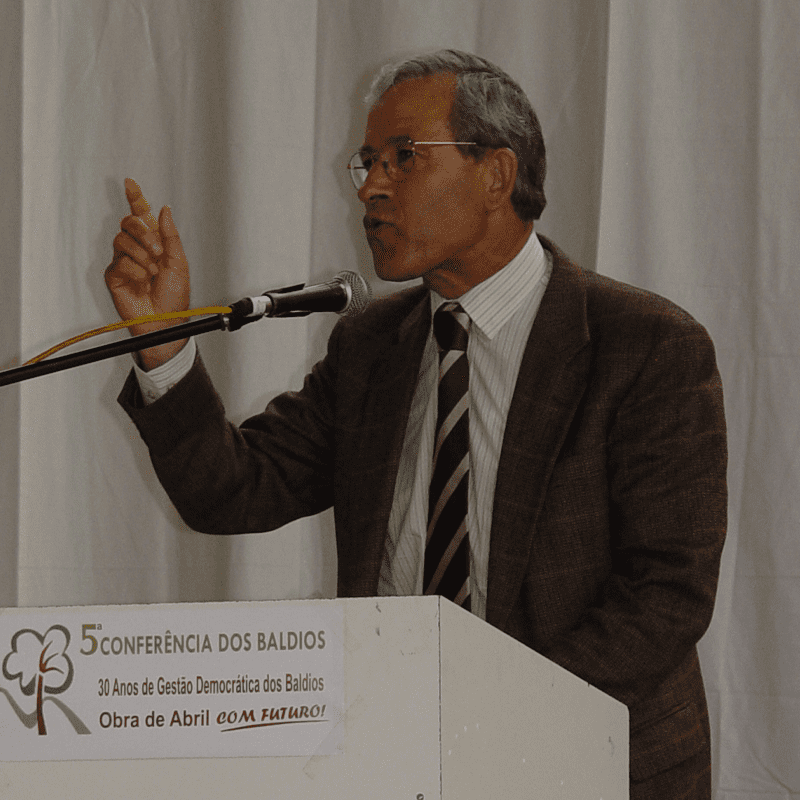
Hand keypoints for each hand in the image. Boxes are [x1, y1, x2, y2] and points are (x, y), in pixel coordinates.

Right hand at [105, 179, 190, 369]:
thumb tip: (164, 210)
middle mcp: (138, 249)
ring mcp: (124, 261)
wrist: (164, 320)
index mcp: (155, 243)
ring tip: (152, 271)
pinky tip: (142, 281)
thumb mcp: (179, 263)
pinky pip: (119, 261)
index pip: (142, 216)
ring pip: (122, 240)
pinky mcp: (114, 275)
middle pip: (129, 223)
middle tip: (157, 252)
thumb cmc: (174, 297)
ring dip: (142, 255)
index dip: (135, 198)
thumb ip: (171, 236)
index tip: (130, 183)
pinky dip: (135, 270)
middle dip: (144, 233)